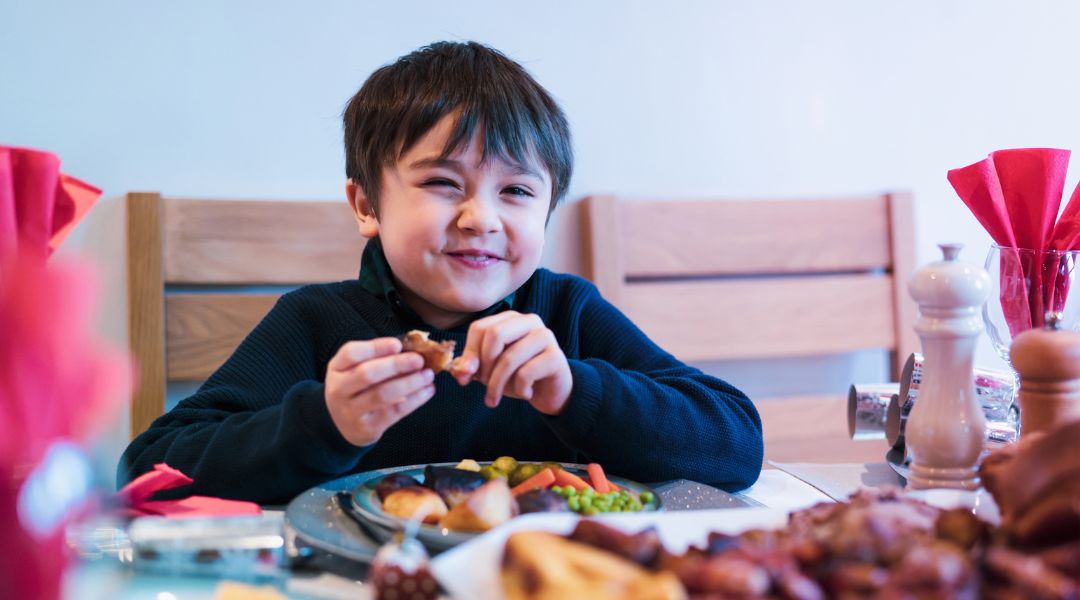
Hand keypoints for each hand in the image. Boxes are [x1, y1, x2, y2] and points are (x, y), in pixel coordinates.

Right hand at [325, 337, 435, 446]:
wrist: (342, 425)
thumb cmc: (356, 389)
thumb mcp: (354, 369)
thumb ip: (377, 357)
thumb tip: (411, 349)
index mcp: (336, 368)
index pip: (351, 353)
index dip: (375, 347)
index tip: (397, 344)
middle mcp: (339, 390)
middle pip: (367, 374)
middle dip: (396, 365)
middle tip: (418, 360)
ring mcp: (351, 411)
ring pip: (382, 395)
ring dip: (409, 383)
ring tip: (428, 375)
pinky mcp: (367, 428)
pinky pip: (394, 412)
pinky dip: (414, 400)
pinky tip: (427, 391)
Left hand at [452, 311, 571, 415]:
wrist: (551, 392)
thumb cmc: (518, 376)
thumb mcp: (490, 371)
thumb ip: (472, 367)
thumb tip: (459, 370)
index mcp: (510, 319)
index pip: (480, 327)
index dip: (469, 353)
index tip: (465, 377)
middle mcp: (529, 321)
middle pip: (495, 335)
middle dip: (484, 365)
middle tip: (483, 385)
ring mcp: (544, 336)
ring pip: (509, 358)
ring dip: (497, 384)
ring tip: (495, 398)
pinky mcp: (555, 356)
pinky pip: (526, 373)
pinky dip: (520, 390)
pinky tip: (526, 394)